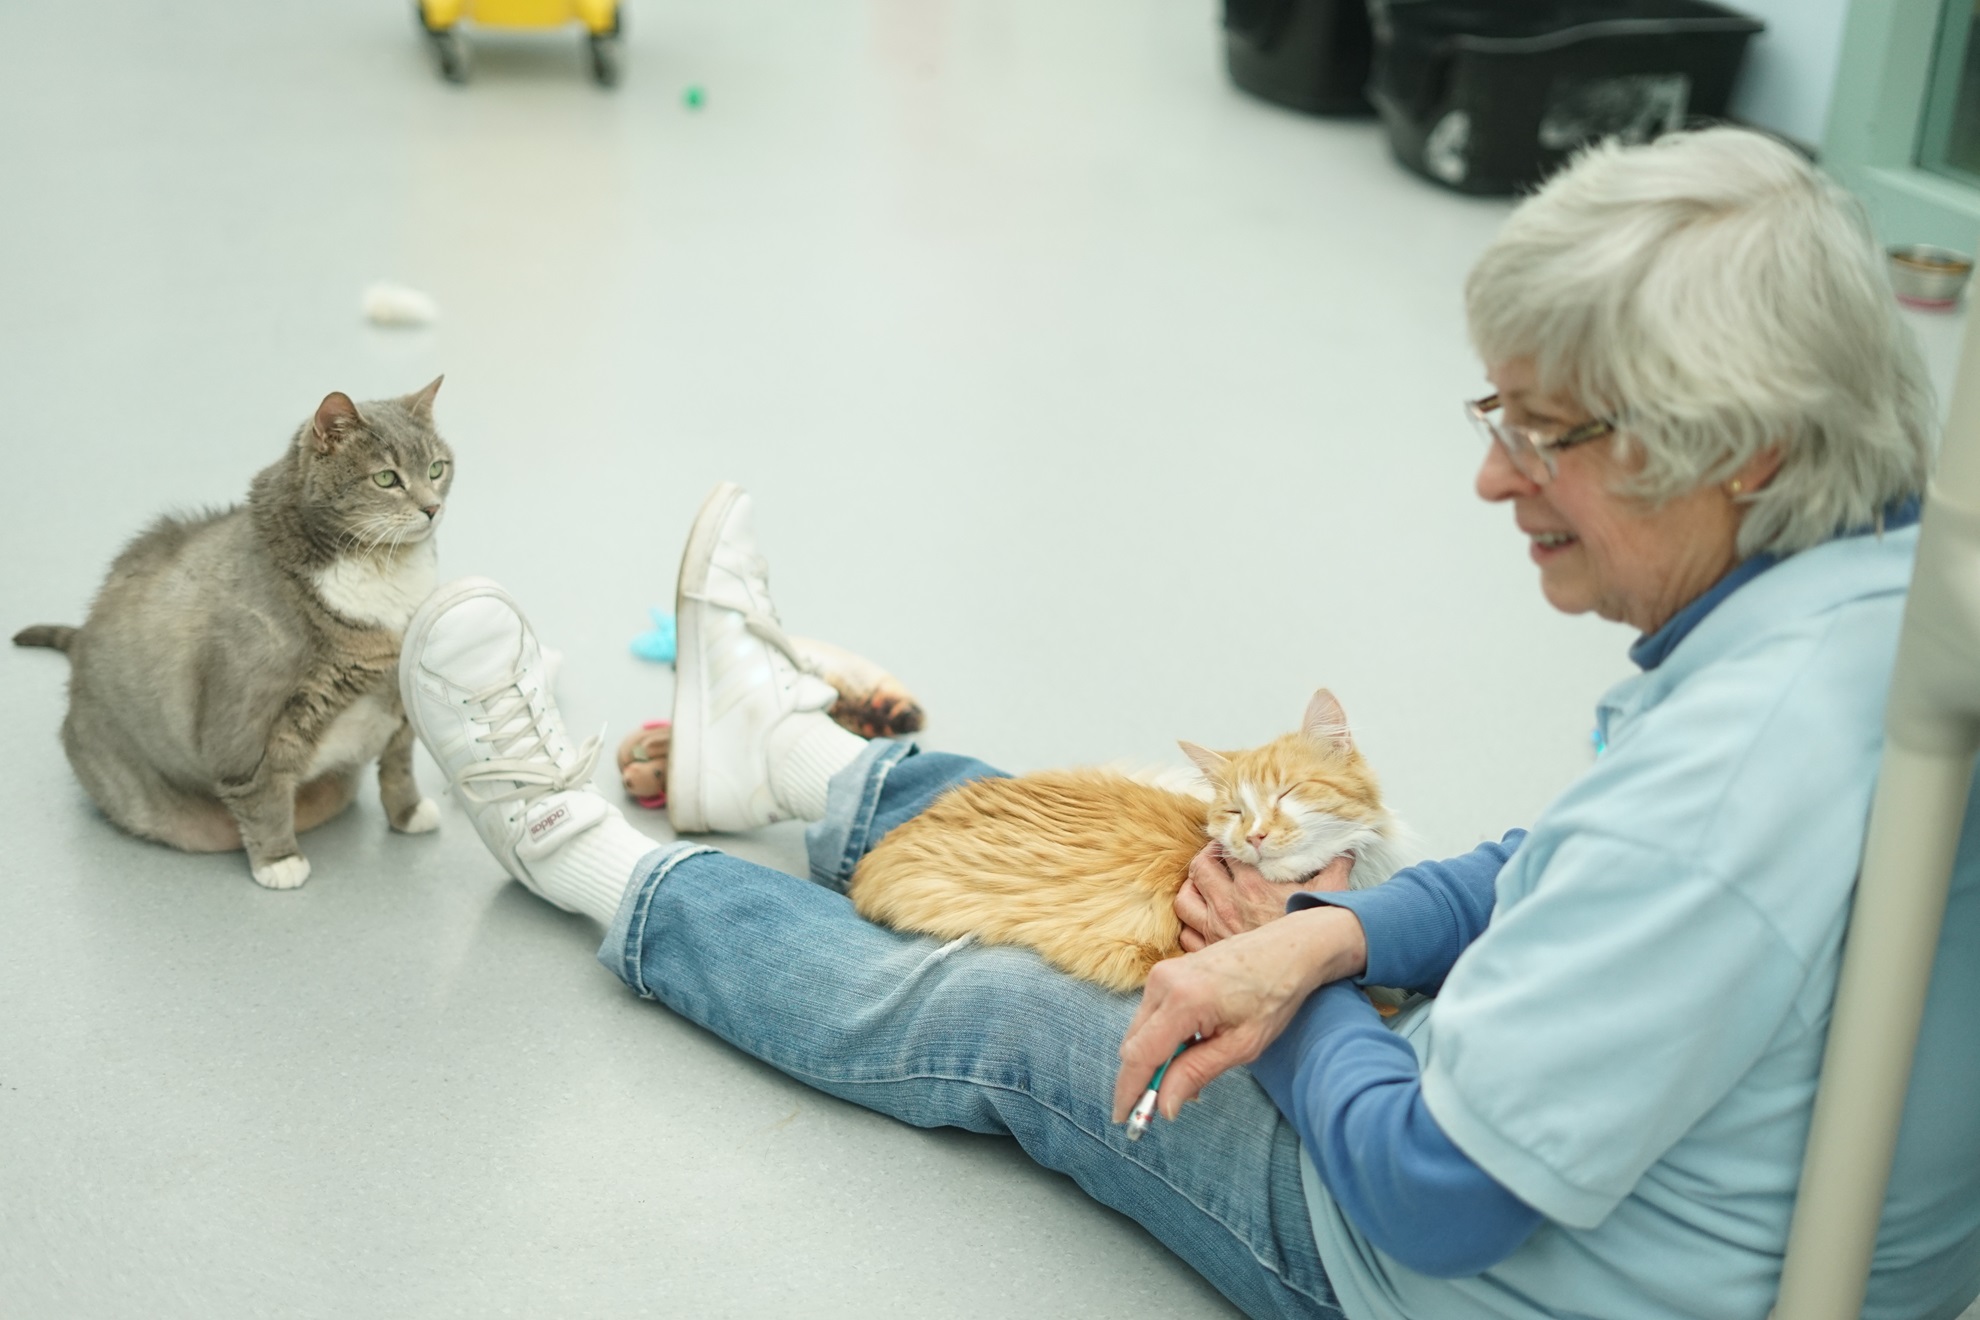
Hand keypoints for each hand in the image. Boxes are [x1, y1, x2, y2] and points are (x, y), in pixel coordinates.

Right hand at [1112, 905, 1367, 1122]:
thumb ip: (1196, 1073)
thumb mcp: (1242, 1045)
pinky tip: (1190, 1048)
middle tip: (1162, 1107)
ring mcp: (1162, 972)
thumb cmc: (1273, 995)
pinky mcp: (1166, 971)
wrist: (1288, 949)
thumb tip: (1165, 1106)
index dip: (1129, 1092)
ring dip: (1155, 1058)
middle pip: (1134, 1045)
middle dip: (1142, 1078)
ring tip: (1189, 1073)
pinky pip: (1152, 1015)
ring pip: (1141, 1031)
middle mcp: (1163, 982)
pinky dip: (1162, 1038)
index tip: (1127, 1120)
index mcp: (1183, 1000)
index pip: (1140, 1056)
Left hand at [1174, 844, 1354, 950]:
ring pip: (1184, 901)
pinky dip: (1189, 926)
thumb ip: (1336, 864)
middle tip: (1213, 859)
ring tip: (1201, 887)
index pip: (1225, 852)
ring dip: (1190, 890)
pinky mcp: (1212, 954)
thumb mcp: (1333, 890)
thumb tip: (1346, 849)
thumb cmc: (1319, 930)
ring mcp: (1217, 931)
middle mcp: (1228, 905)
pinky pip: (1187, 935)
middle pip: (1198, 870)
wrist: (1311, 967)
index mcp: (1251, 885)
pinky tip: (1201, 922)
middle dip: (1203, 860)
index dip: (1226, 843)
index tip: (1231, 843)